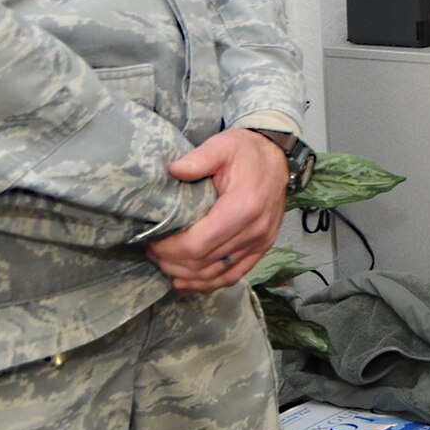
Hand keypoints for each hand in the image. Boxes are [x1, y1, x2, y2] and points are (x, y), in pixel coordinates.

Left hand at [148, 128, 289, 293]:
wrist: (278, 158)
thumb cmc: (247, 152)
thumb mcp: (222, 146)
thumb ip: (199, 158)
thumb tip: (174, 171)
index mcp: (243, 207)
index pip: (198, 244)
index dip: (170, 250)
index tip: (152, 241)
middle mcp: (254, 230)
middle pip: (203, 262)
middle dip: (172, 262)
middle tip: (152, 251)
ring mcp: (260, 242)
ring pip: (216, 274)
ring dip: (187, 276)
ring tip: (165, 265)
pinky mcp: (262, 248)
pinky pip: (233, 275)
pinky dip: (208, 284)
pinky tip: (188, 283)